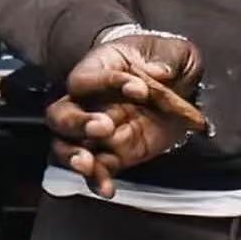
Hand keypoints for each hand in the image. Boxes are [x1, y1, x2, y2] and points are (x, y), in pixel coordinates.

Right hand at [45, 34, 207, 198]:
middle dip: (76, 123)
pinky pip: (97, 169)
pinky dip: (98, 180)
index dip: (108, 83)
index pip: (86, 78)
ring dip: (72, 156)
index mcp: (100, 68)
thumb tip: (159, 72)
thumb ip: (166, 58)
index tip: (140, 89)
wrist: (179, 84)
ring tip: (87, 164)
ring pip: (66, 145)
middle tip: (102, 127)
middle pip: (61, 114)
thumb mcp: (174, 51)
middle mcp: (90, 101)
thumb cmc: (165, 59)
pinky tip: (107, 188)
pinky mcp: (115, 153)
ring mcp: (98, 131)